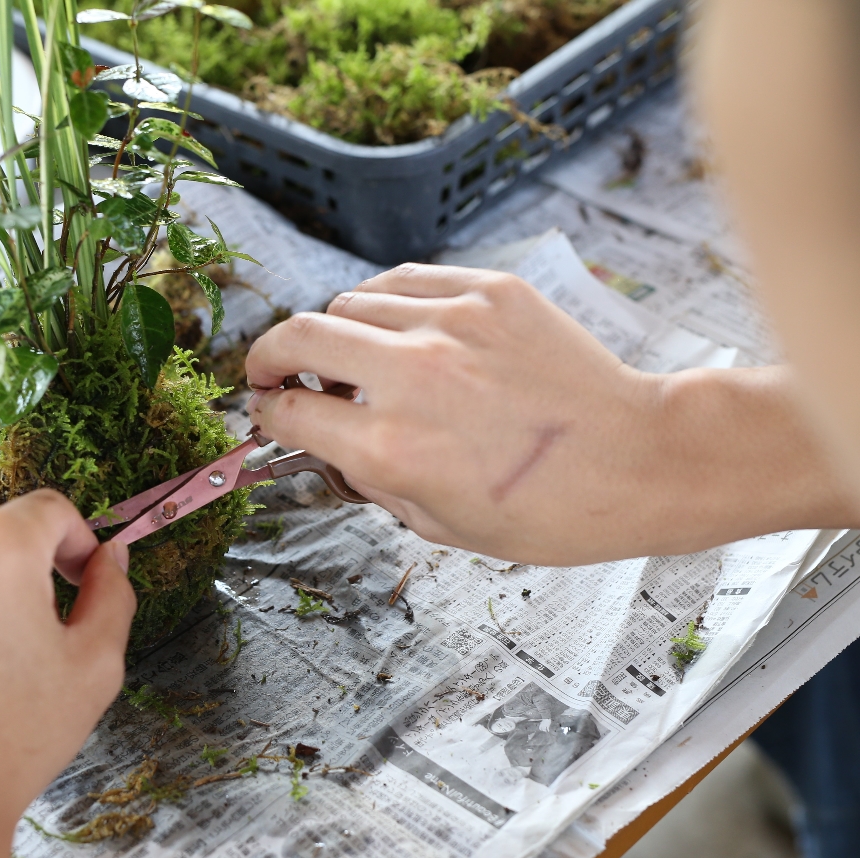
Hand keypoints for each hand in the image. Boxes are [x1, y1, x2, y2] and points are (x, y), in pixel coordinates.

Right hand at [245, 264, 856, 564]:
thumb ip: (373, 482)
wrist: (641, 460)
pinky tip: (398, 329)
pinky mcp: (489, 291)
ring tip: (356, 358)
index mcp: (392, 447)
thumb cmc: (551, 511)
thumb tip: (334, 445)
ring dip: (336, 331)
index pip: (289, 411)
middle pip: (298, 335)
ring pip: (350, 301)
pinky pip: (406, 280)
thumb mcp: (441, 526)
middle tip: (272, 372)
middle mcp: (410, 376)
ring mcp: (451, 323)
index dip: (266, 414)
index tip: (268, 413)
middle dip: (268, 356)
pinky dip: (385, 304)